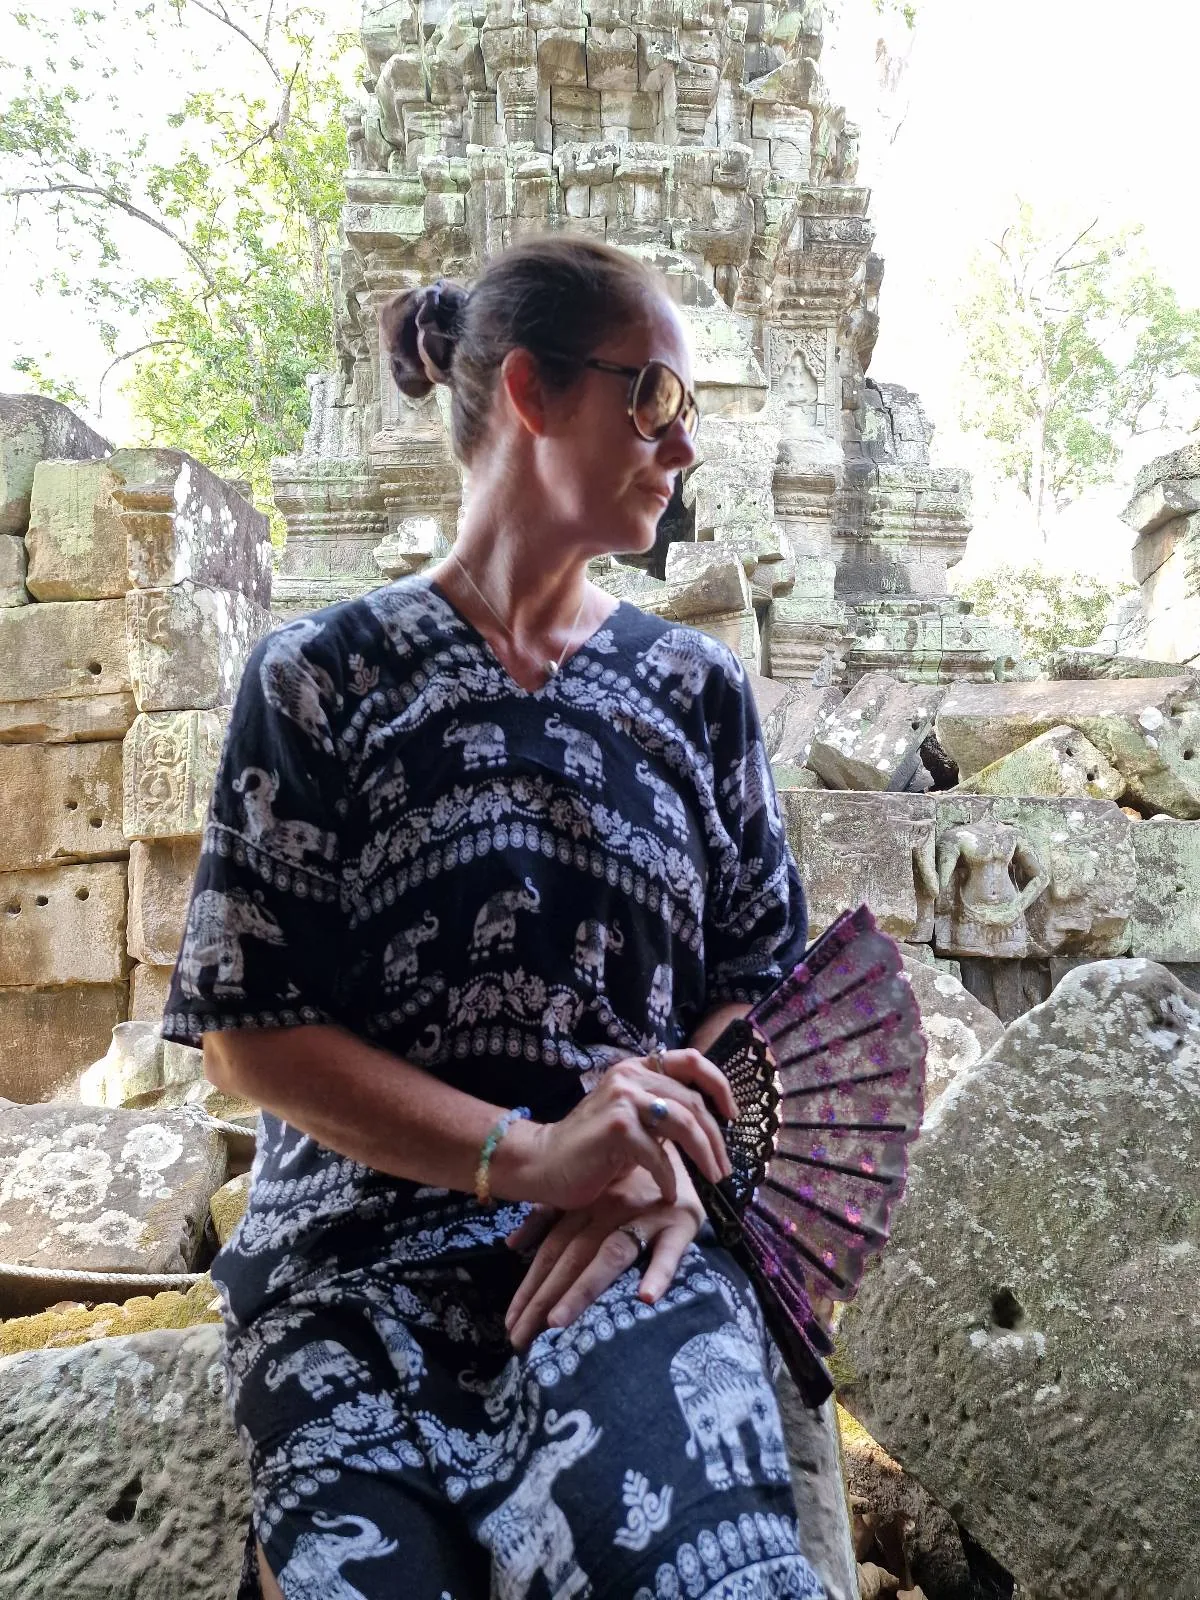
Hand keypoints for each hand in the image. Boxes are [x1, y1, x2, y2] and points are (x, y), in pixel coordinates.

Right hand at [495, 1048, 735, 1211]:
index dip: (719, 1085)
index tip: (732, 1114)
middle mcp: (630, 1076)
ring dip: (704, 1155)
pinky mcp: (617, 1128)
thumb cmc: (592, 1147)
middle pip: (693, 1100)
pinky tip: (669, 1194)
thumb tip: (707, 1124)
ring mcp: (623, 1099)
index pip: (691, 1061)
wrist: (543, 1162)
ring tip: (712, 1178)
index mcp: (637, 1068)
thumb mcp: (633, 1120)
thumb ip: (662, 1112)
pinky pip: (659, 1154)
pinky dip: (670, 1178)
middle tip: (724, 1167)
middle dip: (716, 1137)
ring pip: (683, 1123)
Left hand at [504, 1154, 705, 1349]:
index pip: (553, 1250)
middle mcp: (611, 1209)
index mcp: (586, 1205)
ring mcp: (646, 1216)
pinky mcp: (681, 1222)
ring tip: (557, 1322)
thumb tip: (511, 1244)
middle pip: (573, 1257)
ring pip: (611, 1254)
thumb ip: (549, 1216)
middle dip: (544, 1298)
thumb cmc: (632, 1178)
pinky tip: (646, 1297)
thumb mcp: (589, 1192)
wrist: (679, 1145)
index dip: (530, 1285)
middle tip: (520, 1338)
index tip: (510, 1323)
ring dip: (583, 1287)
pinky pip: (670, 1250)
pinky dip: (659, 1271)